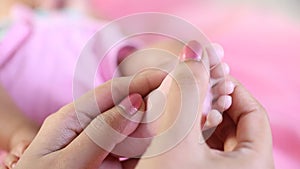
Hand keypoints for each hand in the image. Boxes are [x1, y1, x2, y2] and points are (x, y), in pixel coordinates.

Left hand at [3, 70, 165, 168]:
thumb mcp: (67, 161)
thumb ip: (101, 132)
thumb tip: (134, 102)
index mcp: (71, 118)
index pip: (113, 91)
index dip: (143, 80)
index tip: (171, 76)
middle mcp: (86, 127)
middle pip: (127, 109)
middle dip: (151, 108)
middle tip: (174, 114)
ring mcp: (97, 145)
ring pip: (133, 131)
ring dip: (151, 132)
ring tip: (167, 137)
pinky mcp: (105, 162)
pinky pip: (131, 153)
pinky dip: (144, 153)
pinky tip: (153, 154)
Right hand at [135, 51, 273, 168]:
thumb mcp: (175, 139)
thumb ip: (187, 92)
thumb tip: (198, 49)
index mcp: (252, 164)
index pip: (253, 112)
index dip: (231, 86)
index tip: (207, 72)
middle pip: (236, 124)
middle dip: (212, 100)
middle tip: (190, 85)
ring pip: (218, 138)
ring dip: (198, 118)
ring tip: (178, 105)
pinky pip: (205, 152)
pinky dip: (191, 137)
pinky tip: (172, 129)